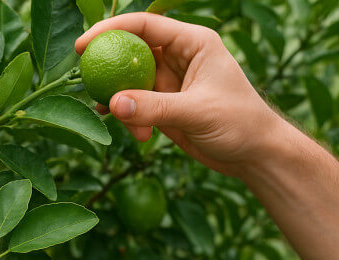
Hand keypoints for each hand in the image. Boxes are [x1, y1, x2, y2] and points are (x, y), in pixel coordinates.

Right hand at [75, 13, 285, 178]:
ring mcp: (170, 83)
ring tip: (115, 118)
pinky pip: (136, 106)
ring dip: (120, 100)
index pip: (145, 26)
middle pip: (132, 52)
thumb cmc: (240, 123)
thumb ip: (156, 107)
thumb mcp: (198, 112)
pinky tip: (130, 133)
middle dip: (110, 68)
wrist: (255, 154)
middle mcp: (179, 58)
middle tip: (88, 82)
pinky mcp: (165, 107)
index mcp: (193, 43)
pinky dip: (129, 117)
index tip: (84, 45)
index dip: (112, 30)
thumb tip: (114, 104)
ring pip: (130, 82)